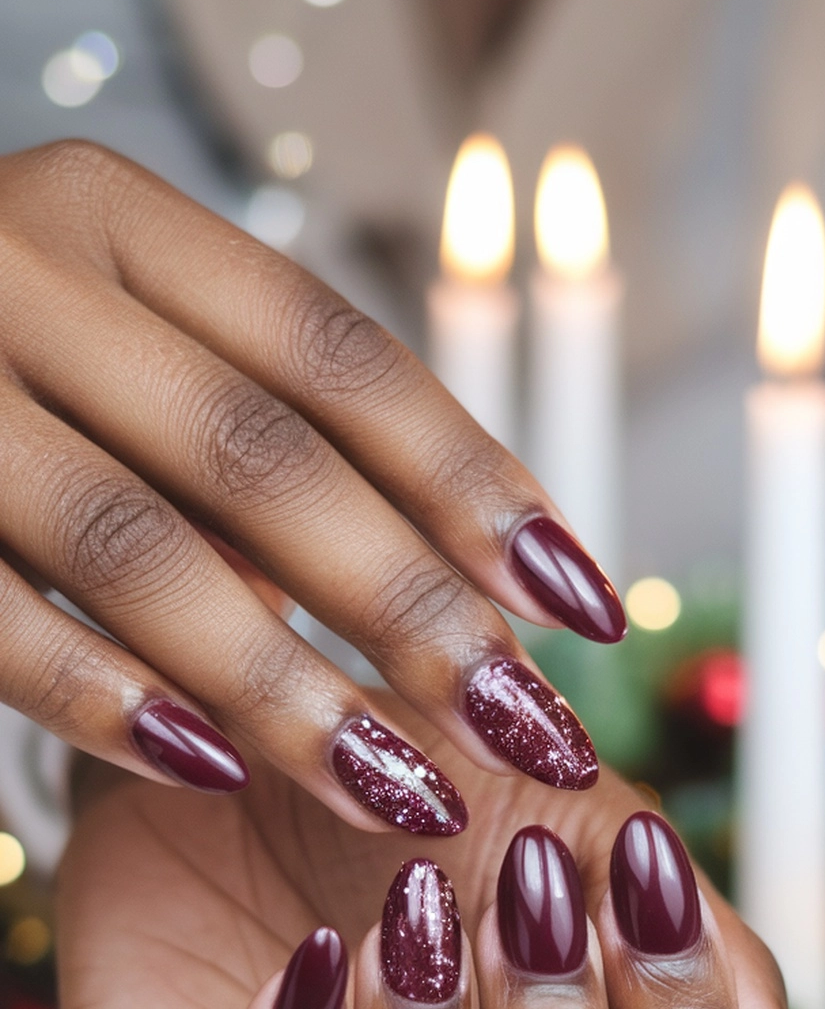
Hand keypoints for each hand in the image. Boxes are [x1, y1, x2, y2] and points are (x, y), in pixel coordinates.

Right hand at [0, 141, 623, 830]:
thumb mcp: (120, 332)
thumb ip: (257, 427)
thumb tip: (475, 582)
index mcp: (120, 219)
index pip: (337, 354)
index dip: (473, 481)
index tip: (585, 604)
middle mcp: (25, 269)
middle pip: (261, 457)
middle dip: (410, 608)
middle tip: (530, 725)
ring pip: (138, 547)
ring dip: (284, 684)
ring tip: (405, 789)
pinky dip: (102, 701)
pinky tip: (209, 771)